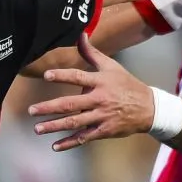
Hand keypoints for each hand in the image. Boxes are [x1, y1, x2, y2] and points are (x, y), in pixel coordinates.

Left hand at [28, 33, 153, 150]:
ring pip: (75, 123)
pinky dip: (69, 143)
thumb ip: (92, 53)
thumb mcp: (111, 66)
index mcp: (100, 82)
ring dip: (54, 126)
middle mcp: (99, 99)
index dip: (62, 75)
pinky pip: (84, 137)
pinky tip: (55, 146)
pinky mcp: (104, 131)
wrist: (149, 108)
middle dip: (50, 108)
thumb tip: (81, 35)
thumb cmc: (126, 85)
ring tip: (37, 128)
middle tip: (32, 110)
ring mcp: (101, 117)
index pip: (78, 77)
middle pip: (71, 104)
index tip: (46, 75)